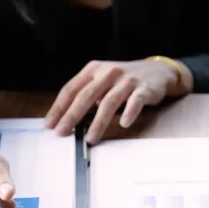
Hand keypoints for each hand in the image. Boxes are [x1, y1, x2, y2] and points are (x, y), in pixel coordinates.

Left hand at [44, 59, 191, 143]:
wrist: (157, 72)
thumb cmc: (124, 80)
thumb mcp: (102, 80)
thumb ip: (87, 94)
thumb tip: (67, 118)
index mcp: (94, 69)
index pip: (72, 88)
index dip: (59, 107)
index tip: (50, 124)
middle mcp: (108, 72)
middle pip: (86, 95)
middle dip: (72, 115)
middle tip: (63, 132)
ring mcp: (127, 80)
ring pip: (109, 102)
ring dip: (98, 122)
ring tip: (91, 138)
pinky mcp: (144, 88)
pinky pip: (135, 102)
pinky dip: (129, 113)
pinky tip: (123, 124)